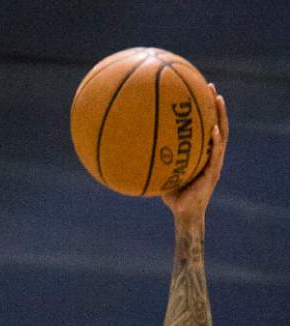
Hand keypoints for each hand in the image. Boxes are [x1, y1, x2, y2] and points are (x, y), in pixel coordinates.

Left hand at [162, 85, 228, 222]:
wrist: (184, 214)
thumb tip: (130, 148)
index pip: (204, 125)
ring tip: (217, 98)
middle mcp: (210, 153)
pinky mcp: (213, 172)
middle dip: (213, 104)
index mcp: (201, 151)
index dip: (202, 108)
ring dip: (220, 115)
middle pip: (215, 123)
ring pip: (221, 133)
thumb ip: (154, 160)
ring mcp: (214, 162)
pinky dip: (215, 141)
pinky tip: (213, 130)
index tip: (196, 88)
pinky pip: (215, 154)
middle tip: (208, 84)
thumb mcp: (162, 173)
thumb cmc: (172, 195)